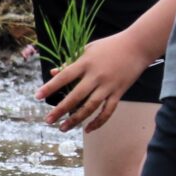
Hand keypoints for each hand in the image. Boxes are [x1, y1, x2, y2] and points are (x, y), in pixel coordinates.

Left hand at [35, 27, 154, 132]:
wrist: (138, 45)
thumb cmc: (110, 46)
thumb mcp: (88, 49)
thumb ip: (71, 62)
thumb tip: (53, 73)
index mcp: (85, 63)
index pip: (64, 77)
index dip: (50, 87)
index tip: (37, 96)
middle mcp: (96, 76)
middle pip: (75, 96)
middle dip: (60, 110)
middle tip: (48, 120)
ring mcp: (108, 86)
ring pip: (90, 107)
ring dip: (76, 119)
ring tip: (63, 128)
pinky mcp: (119, 92)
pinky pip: (108, 110)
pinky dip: (99, 122)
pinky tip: (88, 129)